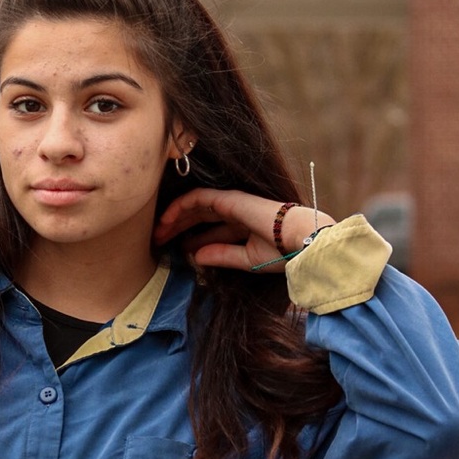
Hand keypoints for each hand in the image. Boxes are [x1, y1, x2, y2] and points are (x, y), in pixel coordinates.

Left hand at [154, 188, 334, 272]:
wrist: (303, 242)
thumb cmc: (284, 253)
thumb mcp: (247, 259)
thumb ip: (222, 256)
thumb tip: (196, 257)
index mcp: (241, 224)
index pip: (207, 226)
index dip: (188, 235)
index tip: (170, 250)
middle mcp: (235, 210)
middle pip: (197, 215)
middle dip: (176, 227)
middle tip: (156, 241)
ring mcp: (232, 202)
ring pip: (194, 205)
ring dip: (173, 218)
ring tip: (156, 232)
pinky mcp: (231, 199)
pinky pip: (198, 198)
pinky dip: (180, 207)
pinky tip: (166, 220)